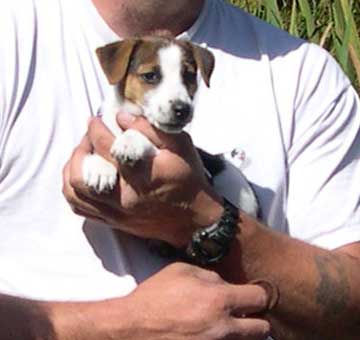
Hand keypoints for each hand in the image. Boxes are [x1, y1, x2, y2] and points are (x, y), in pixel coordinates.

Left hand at [63, 113, 223, 246]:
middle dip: (80, 147)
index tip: (96, 120)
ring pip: (76, 193)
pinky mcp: (113, 221)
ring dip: (72, 168)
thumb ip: (151, 129)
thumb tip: (122, 116)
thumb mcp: (180, 146)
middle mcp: (125, 197)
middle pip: (84, 173)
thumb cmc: (188, 180)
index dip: (96, 130)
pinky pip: (80, 208)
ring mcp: (116, 212)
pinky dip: (73, 189)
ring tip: (82, 154)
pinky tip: (81, 175)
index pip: (108, 149)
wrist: (193, 219)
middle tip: (88, 135)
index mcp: (144, 176)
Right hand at [123, 262, 270, 339]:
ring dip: (241, 335)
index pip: (260, 298)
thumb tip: (226, 286)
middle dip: (254, 320)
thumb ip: (210, 276)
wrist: (133, 329)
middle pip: (262, 329)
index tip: (250, 296)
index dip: (257, 294)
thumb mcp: (181, 271)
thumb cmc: (155, 296)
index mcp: (219, 300)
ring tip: (222, 326)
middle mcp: (224, 329)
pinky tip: (209, 336)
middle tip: (240, 315)